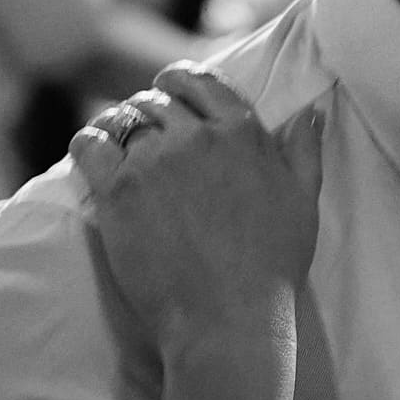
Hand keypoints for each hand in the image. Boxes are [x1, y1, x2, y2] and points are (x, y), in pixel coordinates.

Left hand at [72, 67, 324, 335]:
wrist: (228, 319)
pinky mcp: (118, 191)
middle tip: (146, 132)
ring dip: (120, 126)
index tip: (172, 94)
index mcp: (242, 132)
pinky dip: (88, 142)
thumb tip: (312, 112)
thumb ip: (304, 150)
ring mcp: (154, 161)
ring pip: (124, 117)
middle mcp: (197, 136)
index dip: (181, 82)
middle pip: (159, 98)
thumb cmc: (272, 268)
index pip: (201, 79)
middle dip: (151, 109)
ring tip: (117, 144)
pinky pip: (90, 144)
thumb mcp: (304, 202)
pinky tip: (90, 153)